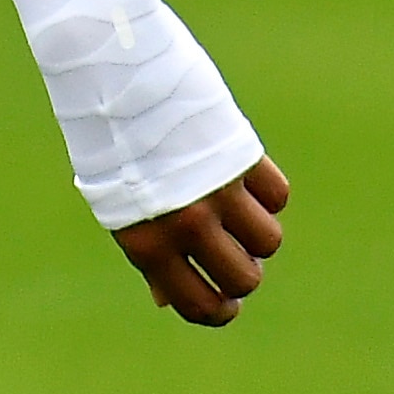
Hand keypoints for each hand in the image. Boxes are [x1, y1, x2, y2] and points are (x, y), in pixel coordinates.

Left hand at [115, 156, 289, 325]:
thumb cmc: (116, 152)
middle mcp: (186, 224)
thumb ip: (150, 255)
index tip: (228, 303)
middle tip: (231, 250)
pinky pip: (277, 196)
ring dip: (256, 230)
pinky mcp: (242, 158)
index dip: (220, 311)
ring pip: (269, 241)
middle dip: (244, 272)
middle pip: (246, 279)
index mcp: (148, 245)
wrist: (119, 83)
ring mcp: (218, 191)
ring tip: (232, 206)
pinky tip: (241, 175)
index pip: (200, 305)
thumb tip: (167, 301)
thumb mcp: (120, 209)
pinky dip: (267, 191)